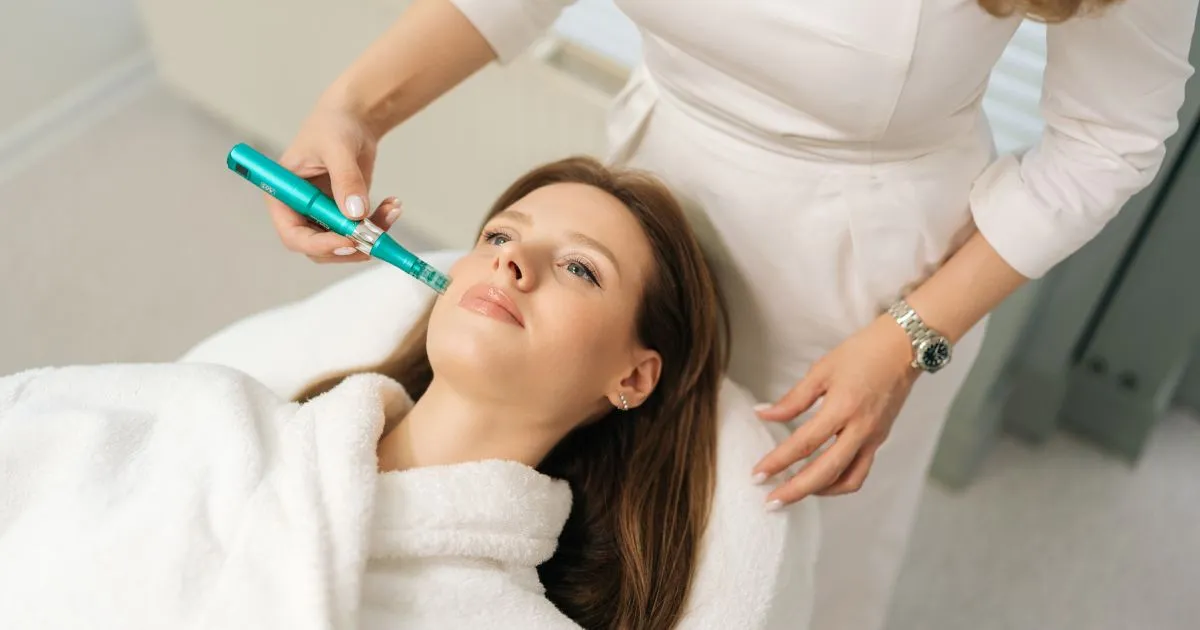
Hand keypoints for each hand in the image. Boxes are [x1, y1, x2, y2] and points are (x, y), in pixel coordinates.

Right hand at [267, 95, 402, 262]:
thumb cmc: (333, 125)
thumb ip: (345, 180)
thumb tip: (355, 213)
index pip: (294, 235)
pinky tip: (393, 206)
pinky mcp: (344, 215)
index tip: (349, 241)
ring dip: (370, 236)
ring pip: (344, 245)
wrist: (353, 119)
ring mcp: (322, 216)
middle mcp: (299, 212)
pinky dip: (380, 225)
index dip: (319, 245)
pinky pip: (362, 233)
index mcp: (283, 196)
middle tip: (376, 236)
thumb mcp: (337, 148)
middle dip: (350, 246)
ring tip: (392, 210)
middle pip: (319, 249)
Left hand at [752, 314, 919, 508]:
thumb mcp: (822, 370)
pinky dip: (839, 482)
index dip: (778, 461)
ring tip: (794, 492)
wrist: (905, 347)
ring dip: (820, 491)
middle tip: (771, 502)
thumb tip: (763, 413)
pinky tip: (821, 479)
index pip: (804, 443)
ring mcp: (873, 438)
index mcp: (843, 408)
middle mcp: (860, 429)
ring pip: (848, 480)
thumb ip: (793, 399)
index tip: (757, 475)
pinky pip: (860, 471)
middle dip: (796, 491)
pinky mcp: (879, 440)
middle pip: (826, 472)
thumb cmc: (862, 353)